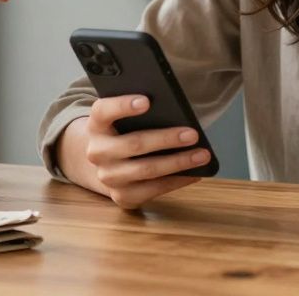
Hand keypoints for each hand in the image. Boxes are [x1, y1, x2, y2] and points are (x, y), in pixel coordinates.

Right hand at [59, 95, 207, 209]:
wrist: (109, 164)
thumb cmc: (126, 132)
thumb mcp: (125, 119)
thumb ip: (142, 112)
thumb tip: (177, 113)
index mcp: (96, 125)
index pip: (103, 111)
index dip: (123, 105)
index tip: (147, 101)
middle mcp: (97, 152)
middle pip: (133, 144)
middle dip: (166, 139)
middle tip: (193, 134)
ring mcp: (107, 177)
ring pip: (146, 170)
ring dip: (178, 163)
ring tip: (202, 155)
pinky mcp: (121, 196)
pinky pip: (152, 190)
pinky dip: (177, 181)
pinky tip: (195, 173)